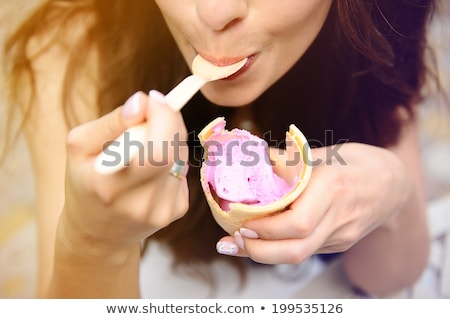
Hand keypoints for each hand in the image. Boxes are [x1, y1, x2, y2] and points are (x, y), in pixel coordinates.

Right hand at [59, 91, 188, 254]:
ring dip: (168, 140)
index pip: (157, 150)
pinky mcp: (176, 210)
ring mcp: (163, 210)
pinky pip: (182, 170)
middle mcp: (141, 203)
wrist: (98, 234)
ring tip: (143, 148)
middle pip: (174, 149)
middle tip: (151, 113)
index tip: (152, 99)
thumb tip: (142, 102)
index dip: (163, 117)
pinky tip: (151, 169)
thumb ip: (111, 122)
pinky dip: (170, 160)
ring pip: (180, 156)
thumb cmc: (85, 184)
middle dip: (168, 120)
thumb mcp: (80, 148)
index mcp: (110, 186)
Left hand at [216, 143, 409, 263]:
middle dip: (258, 251)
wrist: (394, 184)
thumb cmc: (355, 162)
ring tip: (239, 243)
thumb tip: (250, 160)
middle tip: (233, 240)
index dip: (265, 229)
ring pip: (300, 255)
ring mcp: (342, 234)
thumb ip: (287, 160)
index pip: (297, 222)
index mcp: (333, 187)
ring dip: (265, 254)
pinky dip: (280, 248)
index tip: (240, 222)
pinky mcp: (340, 243)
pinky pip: (306, 250)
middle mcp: (338, 216)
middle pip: (296, 250)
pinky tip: (263, 239)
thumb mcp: (322, 153)